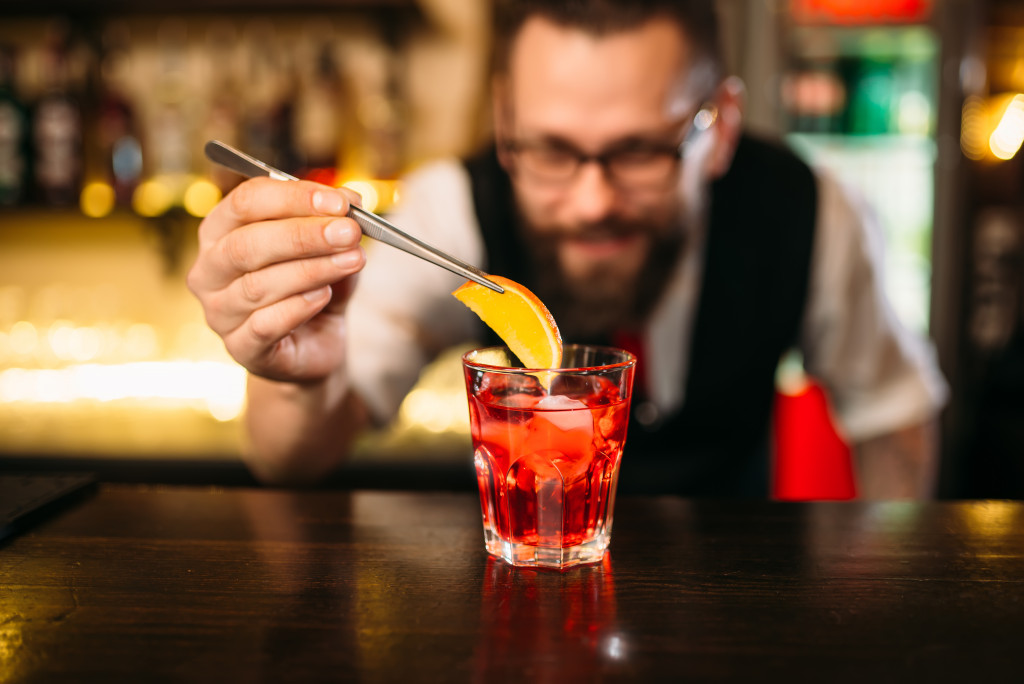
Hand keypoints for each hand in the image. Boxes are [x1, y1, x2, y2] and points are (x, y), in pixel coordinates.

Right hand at [187, 178, 364, 381]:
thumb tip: (349, 199)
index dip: (293, 198)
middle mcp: (210, 270)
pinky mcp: (239, 348)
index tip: (340, 203)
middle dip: (303, 235)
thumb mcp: (329, 250)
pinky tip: (324, 296)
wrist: (315, 346)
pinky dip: (298, 307)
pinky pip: (264, 325)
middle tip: (349, 232)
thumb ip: (334, 223)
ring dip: (311, 270)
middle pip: (246, 243)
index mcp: (221, 231)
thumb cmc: (312, 288)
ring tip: (351, 261)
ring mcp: (219, 312)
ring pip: (257, 285)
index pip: (245, 202)